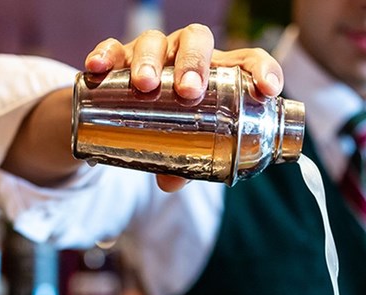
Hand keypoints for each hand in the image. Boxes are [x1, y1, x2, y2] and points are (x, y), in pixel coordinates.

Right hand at [84, 25, 283, 191]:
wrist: (138, 111)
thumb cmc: (180, 128)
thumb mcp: (190, 148)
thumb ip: (187, 167)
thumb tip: (171, 183)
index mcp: (221, 74)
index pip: (249, 61)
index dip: (263, 70)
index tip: (267, 90)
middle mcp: (190, 55)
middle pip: (197, 40)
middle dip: (194, 64)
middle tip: (188, 91)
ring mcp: (156, 52)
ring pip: (155, 41)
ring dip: (149, 60)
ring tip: (144, 85)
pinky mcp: (123, 56)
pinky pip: (114, 48)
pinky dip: (106, 54)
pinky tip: (98, 68)